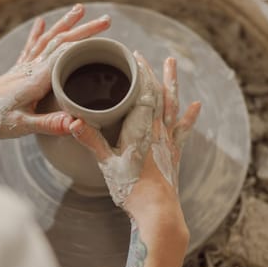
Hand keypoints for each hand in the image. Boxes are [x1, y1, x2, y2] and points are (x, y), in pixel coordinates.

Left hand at [0, 4, 110, 138]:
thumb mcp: (21, 126)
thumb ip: (49, 124)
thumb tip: (76, 123)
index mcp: (36, 78)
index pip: (67, 54)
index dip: (87, 43)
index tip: (107, 38)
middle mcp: (31, 68)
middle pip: (61, 42)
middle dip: (84, 30)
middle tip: (106, 21)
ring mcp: (23, 68)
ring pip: (48, 40)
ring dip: (65, 25)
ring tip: (80, 11)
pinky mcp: (15, 72)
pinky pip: (31, 48)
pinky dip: (38, 34)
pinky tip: (41, 23)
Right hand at [70, 53, 200, 216]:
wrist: (158, 211)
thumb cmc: (131, 188)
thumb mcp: (106, 164)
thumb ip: (91, 141)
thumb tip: (72, 122)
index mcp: (140, 129)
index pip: (143, 93)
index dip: (140, 73)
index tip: (134, 57)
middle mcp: (157, 130)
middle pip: (159, 93)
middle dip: (153, 72)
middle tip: (148, 56)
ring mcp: (168, 140)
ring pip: (173, 105)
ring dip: (173, 84)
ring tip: (172, 65)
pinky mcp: (174, 153)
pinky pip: (183, 129)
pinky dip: (189, 116)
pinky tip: (196, 105)